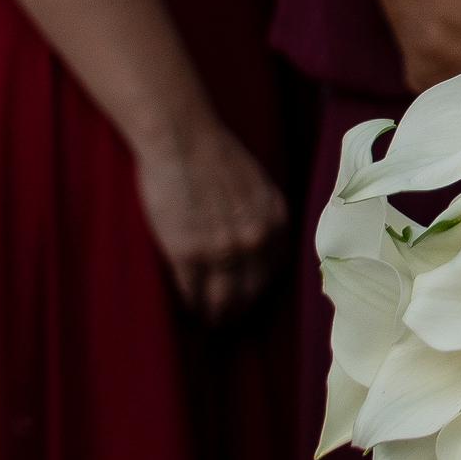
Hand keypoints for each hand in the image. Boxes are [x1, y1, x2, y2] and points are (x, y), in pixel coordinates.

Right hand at [137, 117, 286, 322]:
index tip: (251, 295)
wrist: (184, 138)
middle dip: (240, 309)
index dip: (262, 288)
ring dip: (216, 315)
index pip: (276, 270)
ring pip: (222, 299)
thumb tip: (256, 245)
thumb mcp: (257, 186)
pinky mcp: (187, 254)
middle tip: (229, 319)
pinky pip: (193, 292)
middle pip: (252, 291)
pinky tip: (189, 307)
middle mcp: (256, 240)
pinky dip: (191, 304)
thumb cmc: (216, 154)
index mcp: (276, 221)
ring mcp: (222, 250)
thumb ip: (261, 217)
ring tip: (209, 322)